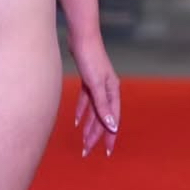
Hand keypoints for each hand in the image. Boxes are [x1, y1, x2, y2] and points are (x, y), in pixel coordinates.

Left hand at [70, 33, 119, 157]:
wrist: (81, 36)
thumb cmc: (90, 58)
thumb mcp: (95, 85)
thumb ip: (102, 107)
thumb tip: (112, 127)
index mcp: (112, 92)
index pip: (112, 120)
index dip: (110, 137)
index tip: (108, 152)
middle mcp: (108, 89)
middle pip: (103, 117)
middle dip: (96, 135)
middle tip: (87, 151)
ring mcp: (98, 84)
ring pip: (94, 111)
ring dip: (89, 125)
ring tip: (83, 141)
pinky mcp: (88, 79)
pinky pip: (87, 100)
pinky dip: (83, 110)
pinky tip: (77, 120)